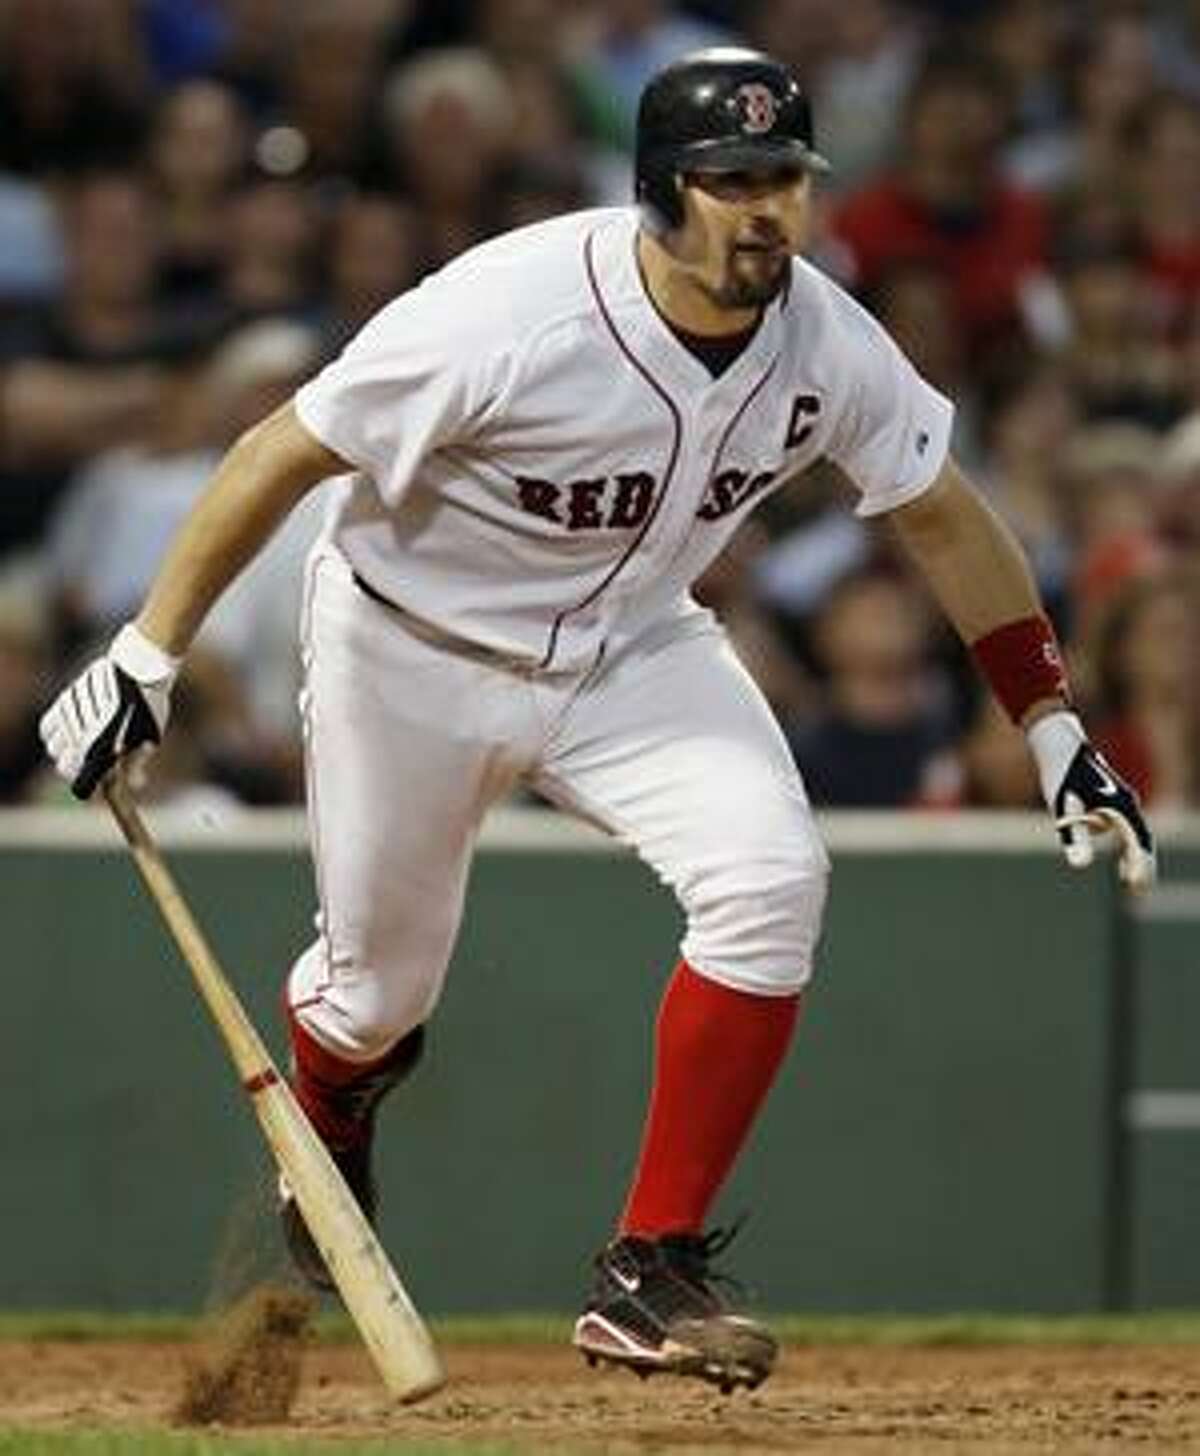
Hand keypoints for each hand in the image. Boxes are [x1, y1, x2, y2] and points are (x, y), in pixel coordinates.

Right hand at [39, 624, 179, 799]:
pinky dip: (54, 734)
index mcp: (101, 745)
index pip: (80, 780)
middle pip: (64, 766)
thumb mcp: (148, 736)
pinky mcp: (64, 701)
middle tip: (92, 767)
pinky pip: (47, 726)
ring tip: (81, 749)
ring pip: (53, 747)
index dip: (88, 786)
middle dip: (77, 771)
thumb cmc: (148, 704)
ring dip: (64, 753)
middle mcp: (80, 732)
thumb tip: (136, 787)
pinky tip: (69, 734)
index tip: (99, 784)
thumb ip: (136, 764)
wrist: (139, 665)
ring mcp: (70, 716)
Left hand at [1027, 711, 1156, 891]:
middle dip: (1143, 865)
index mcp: (1120, 805)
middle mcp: (1126, 803)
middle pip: (1141, 839)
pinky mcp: (1111, 800)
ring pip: (1135, 834)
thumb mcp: (1064, 809)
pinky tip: (1124, 864)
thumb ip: (1074, 838)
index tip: (1137, 887)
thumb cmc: (1060, 774)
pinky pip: (1127, 829)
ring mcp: (1120, 801)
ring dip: (1138, 858)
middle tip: (1140, 891)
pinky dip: (1129, 848)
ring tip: (1133, 881)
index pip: (1138, 841)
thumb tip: (1078, 866)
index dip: (1140, 865)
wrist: (1058, 743)